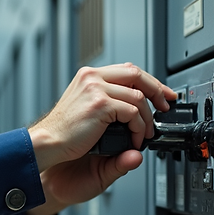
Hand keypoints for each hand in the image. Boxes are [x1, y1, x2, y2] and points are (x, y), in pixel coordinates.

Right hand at [25, 63, 175, 214]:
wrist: (48, 144)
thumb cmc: (64, 133)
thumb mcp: (88, 111)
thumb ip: (110, 104)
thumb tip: (135, 107)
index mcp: (89, 76)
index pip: (127, 69)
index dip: (149, 81)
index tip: (161, 93)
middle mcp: (92, 78)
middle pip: (136, 74)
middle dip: (157, 91)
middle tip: (165, 106)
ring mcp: (96, 89)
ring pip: (138, 96)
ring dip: (147, 118)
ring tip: (145, 134)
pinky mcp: (100, 104)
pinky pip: (132, 113)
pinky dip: (139, 128)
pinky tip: (135, 139)